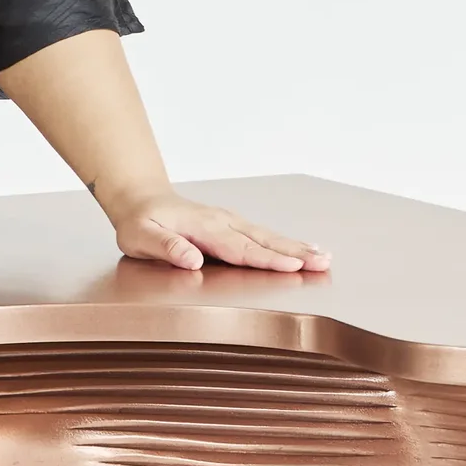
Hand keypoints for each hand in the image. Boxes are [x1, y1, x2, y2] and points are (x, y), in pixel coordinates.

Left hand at [101, 194, 330, 279]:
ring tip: (325, 257)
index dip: (267, 259)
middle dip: (295, 253)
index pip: (241, 249)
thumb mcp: (140, 237)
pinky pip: (263, 236)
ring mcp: (230, 222)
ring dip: (297, 248)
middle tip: (323, 262)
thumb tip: (192, 259)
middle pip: (263, 241)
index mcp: (204, 228)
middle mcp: (223, 222)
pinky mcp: (233, 225)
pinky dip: (287, 244)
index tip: (293, 267)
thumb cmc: (140, 222)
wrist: (142, 199)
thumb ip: (166, 247)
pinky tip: (304, 249)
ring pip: (268, 237)